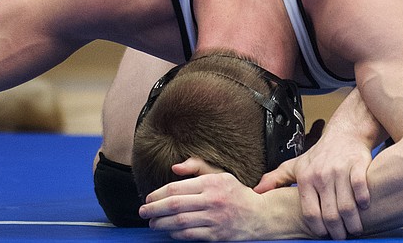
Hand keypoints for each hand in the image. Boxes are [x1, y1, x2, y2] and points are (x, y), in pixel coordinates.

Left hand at [140, 158, 286, 240]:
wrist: (259, 216)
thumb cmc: (236, 194)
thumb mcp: (220, 174)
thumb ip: (197, 167)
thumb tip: (175, 168)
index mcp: (211, 182)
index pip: (177, 188)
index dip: (158, 194)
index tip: (148, 198)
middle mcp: (212, 200)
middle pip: (174, 205)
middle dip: (153, 209)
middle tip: (142, 211)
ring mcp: (214, 219)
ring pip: (179, 222)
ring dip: (160, 223)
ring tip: (151, 223)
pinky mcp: (215, 235)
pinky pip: (189, 235)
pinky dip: (174, 233)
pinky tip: (167, 230)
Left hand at [254, 123, 372, 238]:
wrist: (345, 133)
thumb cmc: (319, 154)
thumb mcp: (295, 165)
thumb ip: (276, 179)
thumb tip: (256, 191)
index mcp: (306, 178)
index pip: (310, 213)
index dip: (318, 229)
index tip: (324, 234)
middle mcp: (322, 175)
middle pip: (330, 214)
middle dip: (337, 231)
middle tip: (341, 236)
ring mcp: (340, 170)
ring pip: (347, 206)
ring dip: (353, 223)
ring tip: (355, 229)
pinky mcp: (357, 165)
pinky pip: (361, 189)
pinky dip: (364, 202)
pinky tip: (364, 207)